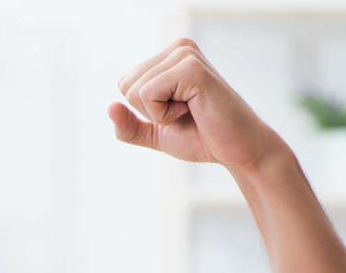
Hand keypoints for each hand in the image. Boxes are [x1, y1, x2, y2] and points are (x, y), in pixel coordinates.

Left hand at [109, 38, 287, 174]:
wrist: (236, 151)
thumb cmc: (201, 138)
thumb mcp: (155, 133)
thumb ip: (128, 126)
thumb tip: (109, 108)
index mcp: (170, 57)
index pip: (124, 84)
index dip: (144, 110)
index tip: (177, 111)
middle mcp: (179, 48)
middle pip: (126, 86)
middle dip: (149, 111)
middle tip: (185, 113)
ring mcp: (186, 54)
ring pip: (134, 91)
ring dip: (159, 113)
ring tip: (192, 110)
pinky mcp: (191, 68)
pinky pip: (147, 95)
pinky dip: (164, 114)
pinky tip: (193, 110)